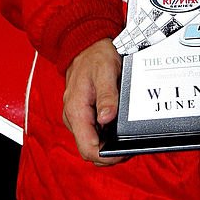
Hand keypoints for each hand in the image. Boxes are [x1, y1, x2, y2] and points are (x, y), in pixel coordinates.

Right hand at [63, 38, 125, 164]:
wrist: (85, 43)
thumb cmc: (95, 55)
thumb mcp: (105, 72)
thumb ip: (107, 96)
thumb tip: (107, 119)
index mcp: (76, 110)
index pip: (88, 148)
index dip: (106, 156)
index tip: (123, 152)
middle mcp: (72, 116)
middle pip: (89, 148)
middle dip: (108, 153)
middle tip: (128, 146)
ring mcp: (75, 115)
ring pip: (90, 141)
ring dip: (106, 144)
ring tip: (124, 136)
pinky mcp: (81, 112)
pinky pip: (91, 131)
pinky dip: (104, 134)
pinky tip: (116, 126)